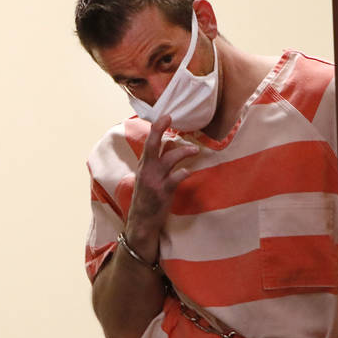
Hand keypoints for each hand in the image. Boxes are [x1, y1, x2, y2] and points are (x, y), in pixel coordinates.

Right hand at [125, 114, 197, 256]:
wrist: (141, 222)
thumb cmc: (148, 199)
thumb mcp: (148, 178)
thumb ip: (158, 162)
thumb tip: (171, 143)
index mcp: (144, 166)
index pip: (149, 143)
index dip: (156, 128)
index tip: (166, 116)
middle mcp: (147, 170)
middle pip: (152, 145)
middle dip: (159, 129)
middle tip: (170, 118)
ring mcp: (154, 181)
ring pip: (168, 159)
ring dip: (184, 151)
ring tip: (196, 150)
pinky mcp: (162, 192)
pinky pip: (175, 178)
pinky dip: (184, 172)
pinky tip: (189, 172)